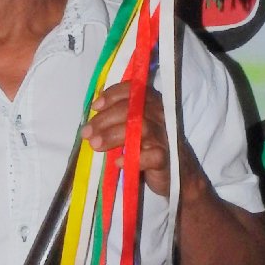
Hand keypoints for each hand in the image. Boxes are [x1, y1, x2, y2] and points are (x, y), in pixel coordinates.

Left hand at [80, 81, 171, 195]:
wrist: (177, 175)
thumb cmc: (147, 146)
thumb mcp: (132, 128)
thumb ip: (117, 118)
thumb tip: (91, 116)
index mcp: (151, 103)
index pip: (133, 90)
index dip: (112, 95)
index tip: (94, 107)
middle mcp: (161, 115)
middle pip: (133, 109)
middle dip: (105, 119)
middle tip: (86, 132)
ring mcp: (165, 136)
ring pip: (141, 128)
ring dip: (114, 135)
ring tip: (95, 145)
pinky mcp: (166, 158)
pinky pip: (152, 155)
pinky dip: (133, 158)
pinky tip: (117, 162)